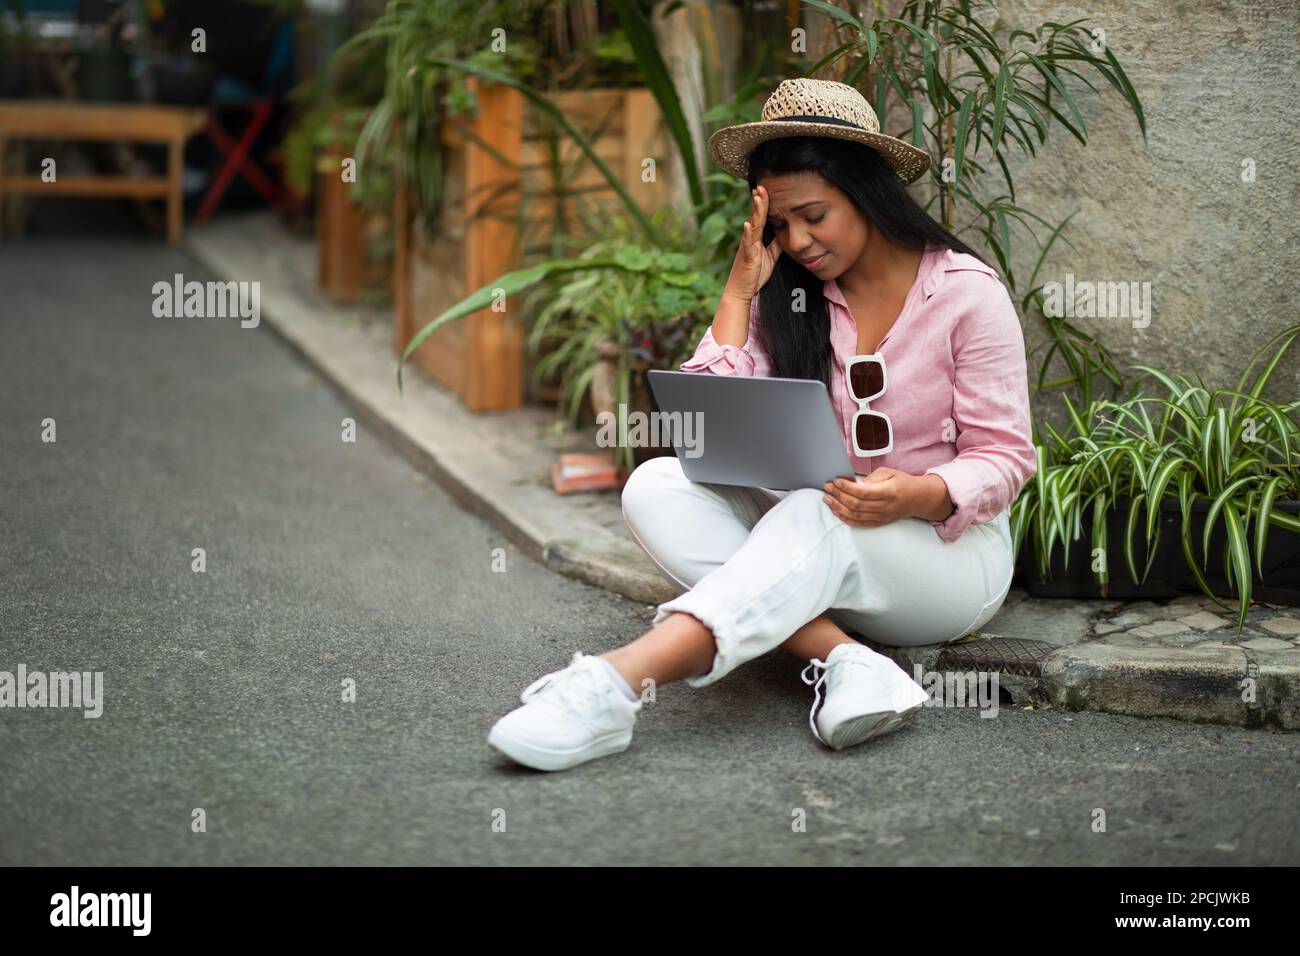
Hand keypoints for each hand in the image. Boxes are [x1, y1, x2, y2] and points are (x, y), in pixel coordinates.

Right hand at [722, 184, 782, 301]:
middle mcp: (750, 239)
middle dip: (759, 201)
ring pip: (752, 225)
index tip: (766, 190)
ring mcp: (747, 247)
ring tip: (757, 198)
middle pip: (756, 216)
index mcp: (756, 238)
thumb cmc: (754, 274)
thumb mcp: (770, 257)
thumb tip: (785, 233)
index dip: (764, 204)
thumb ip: (776, 245)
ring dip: (755, 211)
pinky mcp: (746, 257)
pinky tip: (748, 223)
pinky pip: (747, 243)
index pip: (761, 217)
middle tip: (761, 186)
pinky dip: (747, 233)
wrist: (741, 291)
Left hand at [821, 467, 915, 527]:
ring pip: (855, 516)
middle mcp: (885, 507)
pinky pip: (859, 523)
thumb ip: (871, 478)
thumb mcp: (889, 473)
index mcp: (889, 492)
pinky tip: (835, 511)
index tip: (835, 481)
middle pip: (856, 505)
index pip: (863, 492)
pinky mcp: (878, 523)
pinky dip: (845, 518)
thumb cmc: (902, 483)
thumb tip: (854, 483)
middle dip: (838, 496)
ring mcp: (881, 517)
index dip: (847, 487)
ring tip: (827, 499)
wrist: (917, 499)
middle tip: (827, 487)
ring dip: (838, 507)